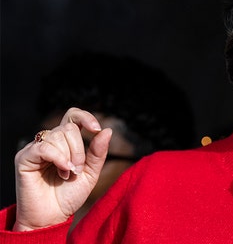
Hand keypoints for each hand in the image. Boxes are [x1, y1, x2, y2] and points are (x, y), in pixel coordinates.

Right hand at [13, 107, 111, 230]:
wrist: (51, 217)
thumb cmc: (69, 196)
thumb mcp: (90, 173)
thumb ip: (98, 152)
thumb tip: (107, 130)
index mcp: (66, 142)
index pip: (73, 116)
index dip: (86, 117)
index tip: (96, 129)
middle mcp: (50, 142)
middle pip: (69, 127)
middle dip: (80, 149)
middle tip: (78, 169)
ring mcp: (36, 149)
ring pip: (58, 135)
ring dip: (70, 157)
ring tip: (68, 174)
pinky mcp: (24, 158)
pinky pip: (44, 147)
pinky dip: (58, 158)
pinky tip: (63, 171)